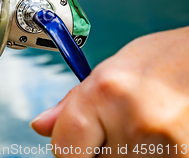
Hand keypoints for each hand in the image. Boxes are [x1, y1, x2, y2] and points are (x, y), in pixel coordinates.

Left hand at [31, 26, 188, 156]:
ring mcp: (165, 148)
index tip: (76, 141)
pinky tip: (161, 134)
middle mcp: (133, 122)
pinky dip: (150, 156)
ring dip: (127, 154)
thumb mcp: (113, 69)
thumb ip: (73, 102)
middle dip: (101, 147)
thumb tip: (40, 126)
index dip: (68, 146)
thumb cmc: (167, 59)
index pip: (64, 149)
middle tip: (121, 123)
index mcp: (106, 91)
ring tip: (145, 126)